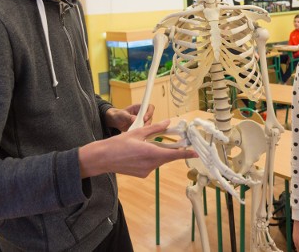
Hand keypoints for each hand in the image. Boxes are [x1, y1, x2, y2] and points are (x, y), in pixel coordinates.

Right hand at [79, 120, 197, 177]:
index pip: (173, 154)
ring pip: (159, 160)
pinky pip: (151, 165)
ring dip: (158, 153)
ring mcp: (146, 171)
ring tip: (145, 145)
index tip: (196, 153)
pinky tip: (139, 153)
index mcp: (151, 153)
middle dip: (172, 150)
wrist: (102, 159)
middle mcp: (150, 164)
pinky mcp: (142, 174)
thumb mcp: (138, 132)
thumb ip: (155, 128)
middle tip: (178, 143)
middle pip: (167, 157)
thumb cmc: (118, 144)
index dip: (186, 154)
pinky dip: (150, 158)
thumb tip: (168, 123)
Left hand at [106, 104, 154, 131]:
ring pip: (148, 124)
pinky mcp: (141, 127)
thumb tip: (135, 119)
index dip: (149, 112)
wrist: (116, 121)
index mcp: (139, 107)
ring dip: (144, 128)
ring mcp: (142, 120)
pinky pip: (144, 130)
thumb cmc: (119, 115)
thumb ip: (128, 117)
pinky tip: (136, 134)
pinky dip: (141, 132)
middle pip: (150, 117)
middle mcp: (143, 114)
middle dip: (147, 123)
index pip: (149, 107)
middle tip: (140, 127)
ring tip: (136, 131)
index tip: (144, 119)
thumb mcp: (122, 115)